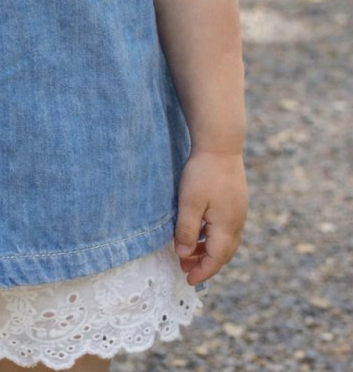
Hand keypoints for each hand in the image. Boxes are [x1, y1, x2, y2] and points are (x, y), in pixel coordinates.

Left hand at [174, 150, 247, 284]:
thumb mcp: (189, 203)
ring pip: (225, 241)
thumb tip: (184, 255)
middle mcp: (237, 223)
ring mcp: (239, 211)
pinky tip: (200, 231)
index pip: (216, 259)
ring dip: (208, 250)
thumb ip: (187, 230)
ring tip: (189, 252)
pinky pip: (226, 228)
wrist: (221, 144)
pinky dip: (213, 237)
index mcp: (227, 227)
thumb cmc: (203, 173)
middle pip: (223, 253)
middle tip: (184, 268)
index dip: (202, 271)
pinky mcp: (236, 201)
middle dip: (205, 264)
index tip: (187, 280)